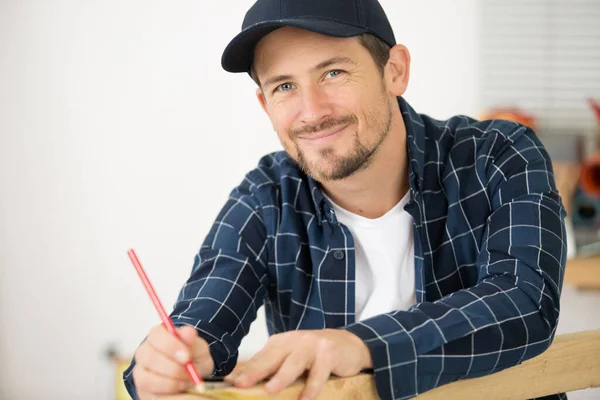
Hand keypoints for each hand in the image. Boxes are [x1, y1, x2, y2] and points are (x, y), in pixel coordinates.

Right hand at [132, 324, 214, 399]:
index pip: (156, 335)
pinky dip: (169, 393)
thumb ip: (194, 341)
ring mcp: (140, 371)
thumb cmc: (193, 358)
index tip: (187, 357)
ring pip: (147, 379)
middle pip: (150, 358)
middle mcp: (144, 352)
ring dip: (171, 383)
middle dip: (172, 368)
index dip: (171, 346)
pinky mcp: (142, 389)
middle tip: (189, 373)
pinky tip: (180, 390)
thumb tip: (188, 333)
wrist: (190, 376)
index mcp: (157, 335)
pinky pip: (151, 394)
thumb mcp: (199, 349)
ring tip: (188, 381)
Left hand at [225, 329, 371, 399]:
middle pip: (272, 358)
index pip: (259, 358)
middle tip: (241, 384)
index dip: (245, 371)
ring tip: (271, 390)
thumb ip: (272, 368)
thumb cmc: (315, 355)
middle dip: (256, 371)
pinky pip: (318, 372)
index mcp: (280, 343)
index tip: (229, 382)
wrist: (348, 344)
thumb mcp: (292, 357)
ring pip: (294, 363)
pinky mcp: (328, 353)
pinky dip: (312, 387)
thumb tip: (243, 382)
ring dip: (282, 377)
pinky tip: (306, 399)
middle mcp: (294, 341)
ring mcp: (311, 345)